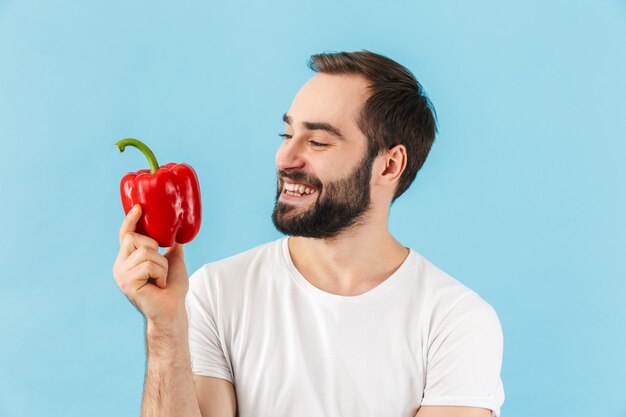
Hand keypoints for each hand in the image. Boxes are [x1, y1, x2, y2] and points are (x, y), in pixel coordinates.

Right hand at [112, 204, 188, 327]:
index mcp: (128, 259)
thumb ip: (171, 246)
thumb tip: (177, 230)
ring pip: (145, 251)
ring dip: (161, 264)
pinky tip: (159, 285)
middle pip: (135, 238)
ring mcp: (121, 274)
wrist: (173, 310)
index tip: (139, 208)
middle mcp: (120, 265)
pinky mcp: (126, 282)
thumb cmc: (172, 288)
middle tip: (160, 268)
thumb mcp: (174, 260)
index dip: (131, 220)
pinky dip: (160, 273)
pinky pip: (148, 264)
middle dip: (155, 249)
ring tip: (161, 278)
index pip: (126, 234)